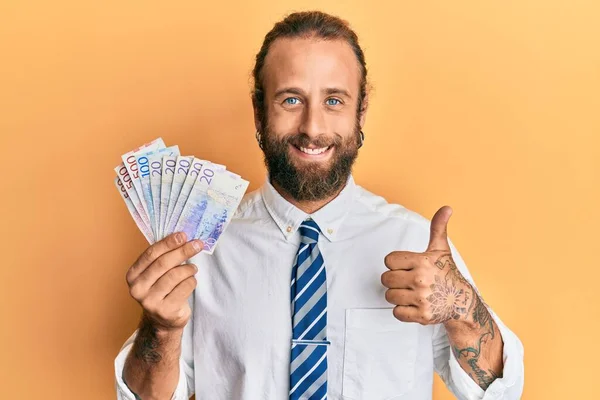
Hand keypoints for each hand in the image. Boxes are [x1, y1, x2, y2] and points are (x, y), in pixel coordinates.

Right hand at [126, 232, 202, 331]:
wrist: (164, 319)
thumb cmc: (163, 289)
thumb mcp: (157, 273)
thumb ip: (163, 256)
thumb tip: (182, 236)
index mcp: (133, 275)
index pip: (151, 254)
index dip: (168, 243)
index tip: (183, 235)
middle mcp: (137, 289)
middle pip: (163, 264)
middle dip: (182, 251)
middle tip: (197, 245)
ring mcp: (150, 302)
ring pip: (175, 276)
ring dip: (189, 269)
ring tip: (193, 268)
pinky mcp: (165, 311)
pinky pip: (184, 288)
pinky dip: (191, 281)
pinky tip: (190, 281)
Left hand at [381, 206, 473, 324]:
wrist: (461, 301)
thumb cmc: (446, 273)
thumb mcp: (441, 249)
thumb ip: (438, 227)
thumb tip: (446, 208)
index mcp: (422, 261)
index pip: (389, 260)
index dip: (395, 263)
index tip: (407, 266)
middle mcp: (421, 279)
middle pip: (385, 279)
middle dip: (394, 280)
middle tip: (407, 281)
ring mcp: (421, 298)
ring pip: (389, 296)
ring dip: (397, 296)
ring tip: (411, 293)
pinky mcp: (422, 316)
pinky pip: (396, 312)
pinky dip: (402, 311)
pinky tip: (413, 305)